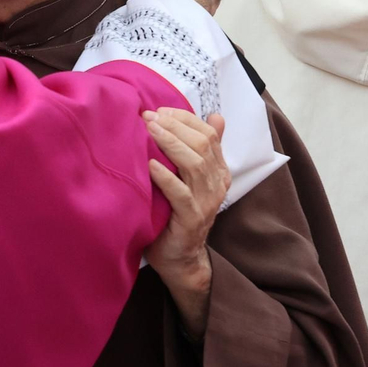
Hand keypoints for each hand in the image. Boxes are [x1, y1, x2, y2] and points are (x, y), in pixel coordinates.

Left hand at [144, 109, 229, 341]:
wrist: (179, 257)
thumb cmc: (177, 211)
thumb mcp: (189, 177)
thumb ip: (200, 148)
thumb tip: (215, 115)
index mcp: (218, 170)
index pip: (209, 134)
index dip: (185, 118)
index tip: (159, 110)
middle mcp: (217, 183)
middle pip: (203, 145)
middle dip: (175, 126)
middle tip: (149, 116)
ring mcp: (206, 201)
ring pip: (195, 165)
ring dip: (170, 144)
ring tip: (149, 131)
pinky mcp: (192, 219)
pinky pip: (181, 194)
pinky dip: (165, 177)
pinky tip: (150, 164)